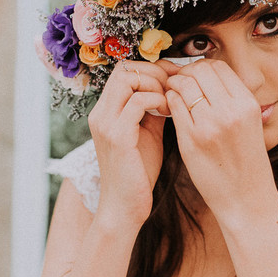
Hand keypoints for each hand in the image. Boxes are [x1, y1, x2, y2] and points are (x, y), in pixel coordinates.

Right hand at [87, 60, 176, 227]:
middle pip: (125, 68)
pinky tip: (170, 113)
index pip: (125, 70)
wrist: (125, 207)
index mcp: (106, 111)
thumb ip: (154, 110)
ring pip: (128, 78)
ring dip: (156, 84)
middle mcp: (101, 113)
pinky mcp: (116, 136)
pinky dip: (157, 101)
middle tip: (176, 85)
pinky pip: (137, 102)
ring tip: (172, 100)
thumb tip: (173, 89)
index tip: (175, 78)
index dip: (152, 68)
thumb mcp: (147, 134)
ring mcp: (106, 123)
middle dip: (155, 71)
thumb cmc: (138, 173)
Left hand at [163, 60, 277, 220]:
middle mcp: (230, 111)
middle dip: (185, 73)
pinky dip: (169, 101)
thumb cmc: (245, 162)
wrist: (246, 199)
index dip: (202, 67)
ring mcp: (210, 125)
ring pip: (183, 85)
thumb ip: (232, 100)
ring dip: (174, 85)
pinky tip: (170, 109)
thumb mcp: (250, 124)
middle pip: (199, 71)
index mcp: (247, 104)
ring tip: (172, 94)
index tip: (194, 75)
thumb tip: (207, 77)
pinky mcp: (191, 140)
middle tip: (178, 82)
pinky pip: (174, 106)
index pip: (219, 67)